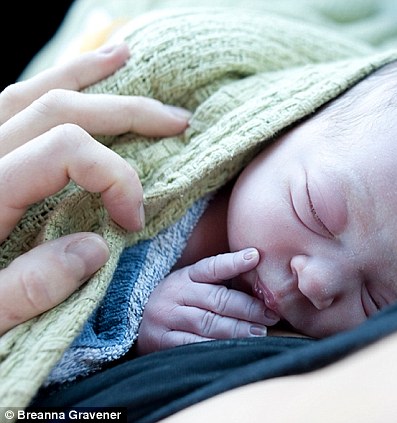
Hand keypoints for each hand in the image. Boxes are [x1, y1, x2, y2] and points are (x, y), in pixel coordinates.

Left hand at [0, 43, 191, 334]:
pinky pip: (8, 104)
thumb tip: (97, 248)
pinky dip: (45, 86)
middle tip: (177, 121)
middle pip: (59, 110)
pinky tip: (70, 82)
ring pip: (28, 91)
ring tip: (126, 57)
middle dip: (126, 111)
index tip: (135, 220)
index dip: (116, 177)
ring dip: (83, 74)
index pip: (65, 151)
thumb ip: (29, 288)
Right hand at [137, 249, 279, 354]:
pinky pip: (194, 345)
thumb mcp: (193, 285)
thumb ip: (221, 281)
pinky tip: (234, 348)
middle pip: (217, 299)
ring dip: (238, 329)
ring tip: (259, 333)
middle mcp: (175, 294)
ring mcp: (167, 318)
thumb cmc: (179, 302)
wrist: (136, 324)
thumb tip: (261, 279)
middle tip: (270, 315)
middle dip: (248, 308)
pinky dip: (217, 347)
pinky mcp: (161, 341)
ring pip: (208, 323)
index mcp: (186, 276)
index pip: (212, 266)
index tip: (255, 256)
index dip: (234, 262)